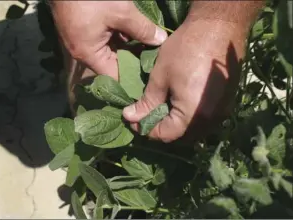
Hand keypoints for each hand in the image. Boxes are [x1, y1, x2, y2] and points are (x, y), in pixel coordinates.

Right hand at [50, 1, 167, 79]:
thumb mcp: (121, 12)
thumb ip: (142, 29)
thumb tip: (161, 40)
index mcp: (88, 54)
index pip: (114, 76)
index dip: (133, 76)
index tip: (150, 73)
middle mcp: (83, 52)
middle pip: (112, 63)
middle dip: (133, 59)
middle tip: (153, 58)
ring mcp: (82, 40)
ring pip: (110, 49)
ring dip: (127, 45)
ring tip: (148, 45)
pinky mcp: (83, 29)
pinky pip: (104, 38)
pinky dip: (118, 35)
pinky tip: (134, 30)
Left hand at [123, 19, 246, 142]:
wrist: (219, 27)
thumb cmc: (186, 50)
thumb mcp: (160, 77)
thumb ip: (146, 102)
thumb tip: (130, 117)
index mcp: (193, 115)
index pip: (165, 134)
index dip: (145, 129)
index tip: (132, 119)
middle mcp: (210, 120)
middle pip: (181, 136)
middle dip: (160, 129)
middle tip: (144, 115)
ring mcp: (222, 112)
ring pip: (193, 130)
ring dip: (175, 124)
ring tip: (159, 109)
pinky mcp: (226, 103)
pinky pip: (204, 120)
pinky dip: (189, 117)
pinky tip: (177, 103)